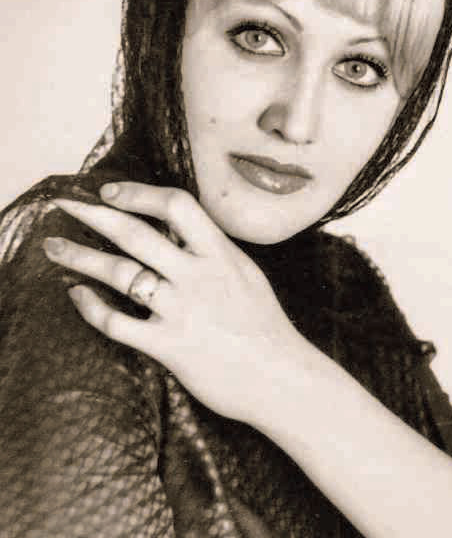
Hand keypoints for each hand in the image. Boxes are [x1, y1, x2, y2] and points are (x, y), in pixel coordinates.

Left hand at [42, 182, 301, 424]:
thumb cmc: (265, 325)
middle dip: (94, 215)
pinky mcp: (169, 346)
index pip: (176, 206)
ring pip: (121, 274)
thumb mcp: (246, 273)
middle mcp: (198, 276)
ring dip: (81, 257)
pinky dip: (92, 308)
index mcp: (220, 254)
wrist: (280, 377)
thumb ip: (213, 251)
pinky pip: (118, 323)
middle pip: (137, 234)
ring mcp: (182, 310)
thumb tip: (181, 231)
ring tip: (53, 247)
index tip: (110, 192)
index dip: (139, 194)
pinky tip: (76, 296)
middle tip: (63, 205)